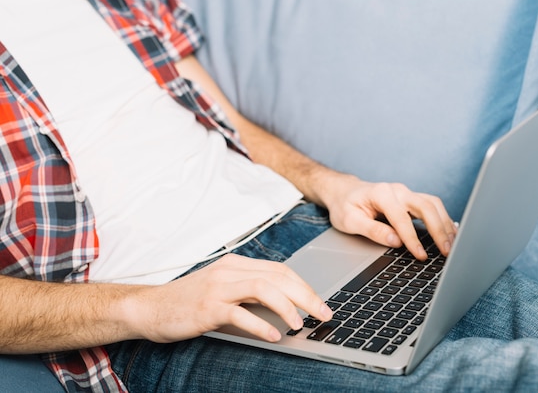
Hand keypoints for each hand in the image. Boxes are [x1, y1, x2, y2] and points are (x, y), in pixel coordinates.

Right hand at [128, 254, 332, 342]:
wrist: (150, 307)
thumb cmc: (188, 301)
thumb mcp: (222, 289)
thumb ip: (249, 292)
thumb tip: (285, 305)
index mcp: (236, 264)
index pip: (280, 270)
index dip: (304, 286)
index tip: (319, 303)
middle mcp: (230, 271)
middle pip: (278, 277)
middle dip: (306, 296)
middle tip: (324, 313)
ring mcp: (218, 287)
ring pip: (264, 289)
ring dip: (288, 307)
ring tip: (300, 324)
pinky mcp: (208, 307)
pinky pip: (241, 314)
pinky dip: (261, 325)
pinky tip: (274, 336)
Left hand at [320, 174, 456, 259]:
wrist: (344, 192)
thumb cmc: (345, 206)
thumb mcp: (349, 221)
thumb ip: (372, 230)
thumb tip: (395, 241)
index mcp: (381, 193)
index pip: (402, 218)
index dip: (413, 239)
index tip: (421, 255)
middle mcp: (397, 190)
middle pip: (426, 206)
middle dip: (439, 229)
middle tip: (447, 251)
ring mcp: (406, 193)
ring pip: (433, 204)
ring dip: (445, 224)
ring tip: (452, 245)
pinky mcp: (410, 199)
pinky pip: (432, 206)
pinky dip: (443, 219)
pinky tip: (450, 233)